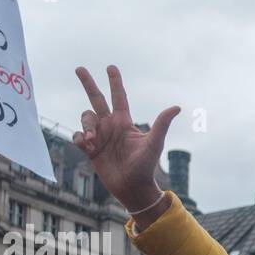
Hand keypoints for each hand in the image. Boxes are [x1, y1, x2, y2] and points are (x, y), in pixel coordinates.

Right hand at [73, 65, 178, 215]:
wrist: (133, 187)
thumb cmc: (146, 166)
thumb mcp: (154, 143)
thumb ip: (162, 124)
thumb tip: (177, 107)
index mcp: (124, 122)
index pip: (119, 97)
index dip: (115, 82)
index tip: (111, 67)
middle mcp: (110, 126)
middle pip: (96, 99)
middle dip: (88, 83)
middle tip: (79, 68)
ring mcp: (99, 136)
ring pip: (85, 118)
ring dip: (86, 125)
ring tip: (91, 140)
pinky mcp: (89, 149)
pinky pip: (77, 135)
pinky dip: (79, 138)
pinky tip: (87, 146)